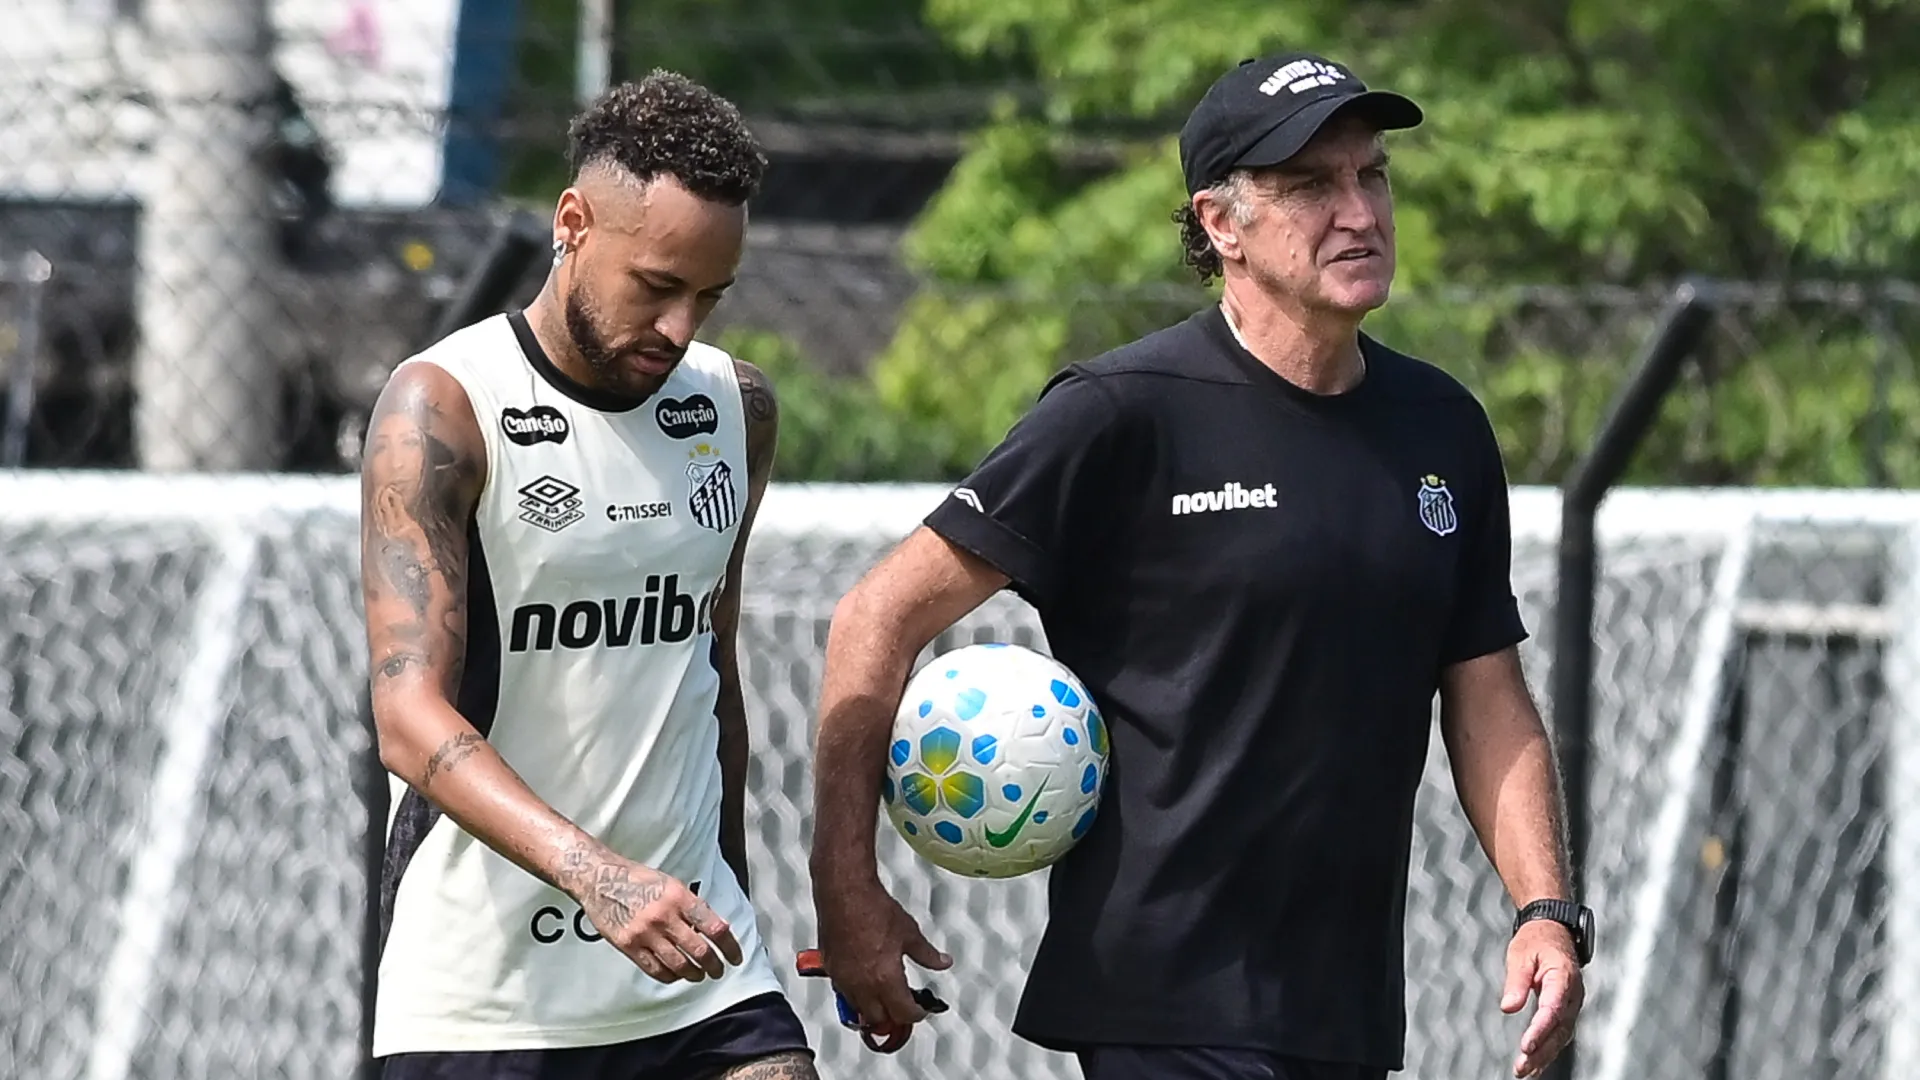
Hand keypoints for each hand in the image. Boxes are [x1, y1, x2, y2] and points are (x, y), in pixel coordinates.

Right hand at [567, 853, 744, 982]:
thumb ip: (692, 906)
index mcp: (679, 897)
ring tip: (699, 975)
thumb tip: (716, 928)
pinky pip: (655, 969)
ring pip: (679, 964)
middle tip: (718, 970)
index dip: (730, 946)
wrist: (600, 880)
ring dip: (694, 974)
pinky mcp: (629, 946)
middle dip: (714, 965)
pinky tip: (676, 975)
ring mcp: (646, 933)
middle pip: (699, 951)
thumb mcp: (671, 884)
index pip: (714, 927)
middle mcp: (664, 916)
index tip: (735, 957)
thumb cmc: (637, 879)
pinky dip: (670, 976)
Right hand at [815, 876, 951, 1028]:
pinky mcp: (830, 969)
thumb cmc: (873, 908)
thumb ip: (927, 954)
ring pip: (858, 1009)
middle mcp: (861, 984)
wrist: (844, 892)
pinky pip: (843, 992)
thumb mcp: (910, 933)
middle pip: (878, 1018)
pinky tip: (865, 979)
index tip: (921, 1010)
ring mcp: (843, 979)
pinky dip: (856, 993)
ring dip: (872, 1007)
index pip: (903, 1013)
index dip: (916, 1014)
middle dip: (892, 1017)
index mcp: (885, 979)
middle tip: (903, 1007)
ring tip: (885, 996)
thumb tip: (941, 962)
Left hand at [1501, 920, 1585, 1077]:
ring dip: (1545, 1055)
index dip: (1540, 1030)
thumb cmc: (1536, 940)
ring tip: (1525, 1071)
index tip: (1526, 1046)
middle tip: (1522, 1067)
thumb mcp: (1520, 953)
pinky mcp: (1567, 1009)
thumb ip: (1516, 981)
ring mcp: (1572, 1003)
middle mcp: (1573, 993)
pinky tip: (1536, 1063)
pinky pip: (1560, 1033)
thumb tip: (1508, 1007)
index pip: (1553, 1008)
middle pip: (1559, 1028)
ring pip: (1562, 1035)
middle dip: (1541, 1050)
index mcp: (1563, 976)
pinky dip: (1548, 1049)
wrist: (1552, 931)